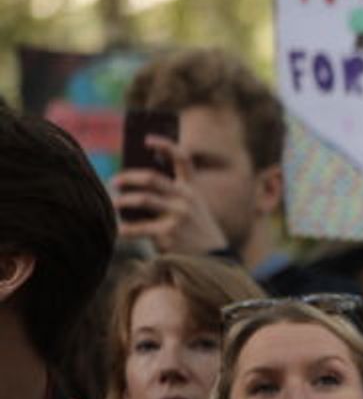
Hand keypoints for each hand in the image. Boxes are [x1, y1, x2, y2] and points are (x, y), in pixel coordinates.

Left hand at [112, 136, 231, 255]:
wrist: (213, 259)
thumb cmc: (194, 230)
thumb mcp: (191, 208)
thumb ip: (169, 196)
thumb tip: (131, 188)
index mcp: (192, 188)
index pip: (182, 159)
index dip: (165, 145)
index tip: (147, 139)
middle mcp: (186, 198)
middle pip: (152, 178)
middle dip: (129, 177)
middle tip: (115, 181)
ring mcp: (178, 215)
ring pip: (143, 199)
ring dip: (123, 200)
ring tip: (115, 203)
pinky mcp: (168, 234)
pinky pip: (138, 228)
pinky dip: (125, 229)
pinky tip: (118, 230)